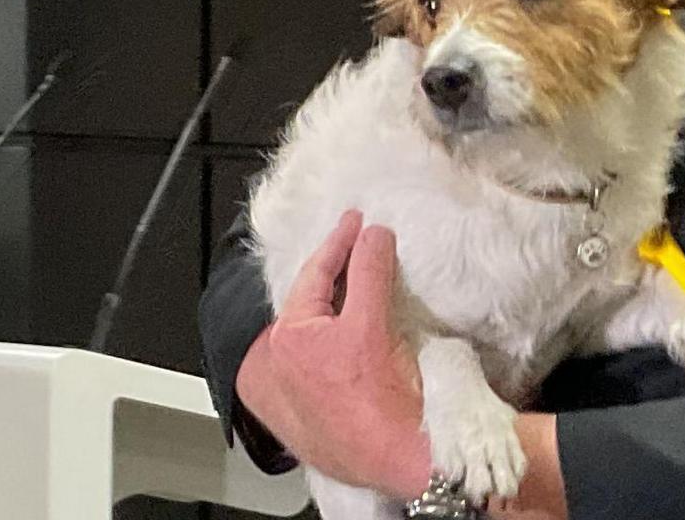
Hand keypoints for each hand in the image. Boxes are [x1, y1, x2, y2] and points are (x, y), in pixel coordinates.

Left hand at [236, 210, 430, 496]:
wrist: (402, 461)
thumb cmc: (384, 407)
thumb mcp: (374, 325)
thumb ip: (369, 272)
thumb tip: (372, 236)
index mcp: (289, 340)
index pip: (314, 275)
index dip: (339, 242)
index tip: (355, 222)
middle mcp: (282, 366)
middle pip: (309, 302)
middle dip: (332, 272)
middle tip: (353, 243)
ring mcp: (295, 391)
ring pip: (312, 331)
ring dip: (332, 304)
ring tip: (352, 280)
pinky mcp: (313, 411)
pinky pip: (319, 360)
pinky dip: (334, 336)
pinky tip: (350, 330)